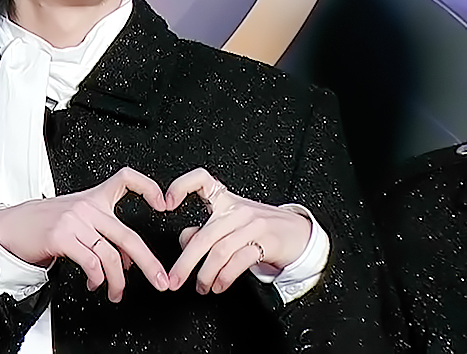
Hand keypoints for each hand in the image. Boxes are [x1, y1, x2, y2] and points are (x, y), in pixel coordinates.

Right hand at [0, 167, 169, 301]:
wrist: (11, 226)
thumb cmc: (44, 223)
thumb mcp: (76, 217)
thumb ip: (103, 232)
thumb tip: (128, 261)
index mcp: (93, 198)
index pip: (125, 179)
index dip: (148, 187)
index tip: (164, 202)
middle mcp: (87, 207)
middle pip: (128, 235)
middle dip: (148, 262)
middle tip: (160, 279)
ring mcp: (74, 220)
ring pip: (110, 255)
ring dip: (117, 281)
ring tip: (116, 292)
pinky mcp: (61, 236)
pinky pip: (91, 262)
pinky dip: (97, 278)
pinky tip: (95, 283)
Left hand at [164, 167, 310, 293]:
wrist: (300, 234)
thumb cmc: (261, 228)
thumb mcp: (231, 224)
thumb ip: (206, 230)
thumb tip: (185, 242)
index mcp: (225, 199)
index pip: (201, 179)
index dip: (181, 186)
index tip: (166, 204)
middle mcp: (238, 209)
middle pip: (204, 235)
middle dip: (185, 261)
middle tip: (174, 278)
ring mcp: (253, 224)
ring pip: (220, 251)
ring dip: (205, 274)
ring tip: (201, 287)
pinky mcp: (267, 241)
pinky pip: (239, 261)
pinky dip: (224, 277)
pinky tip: (218, 285)